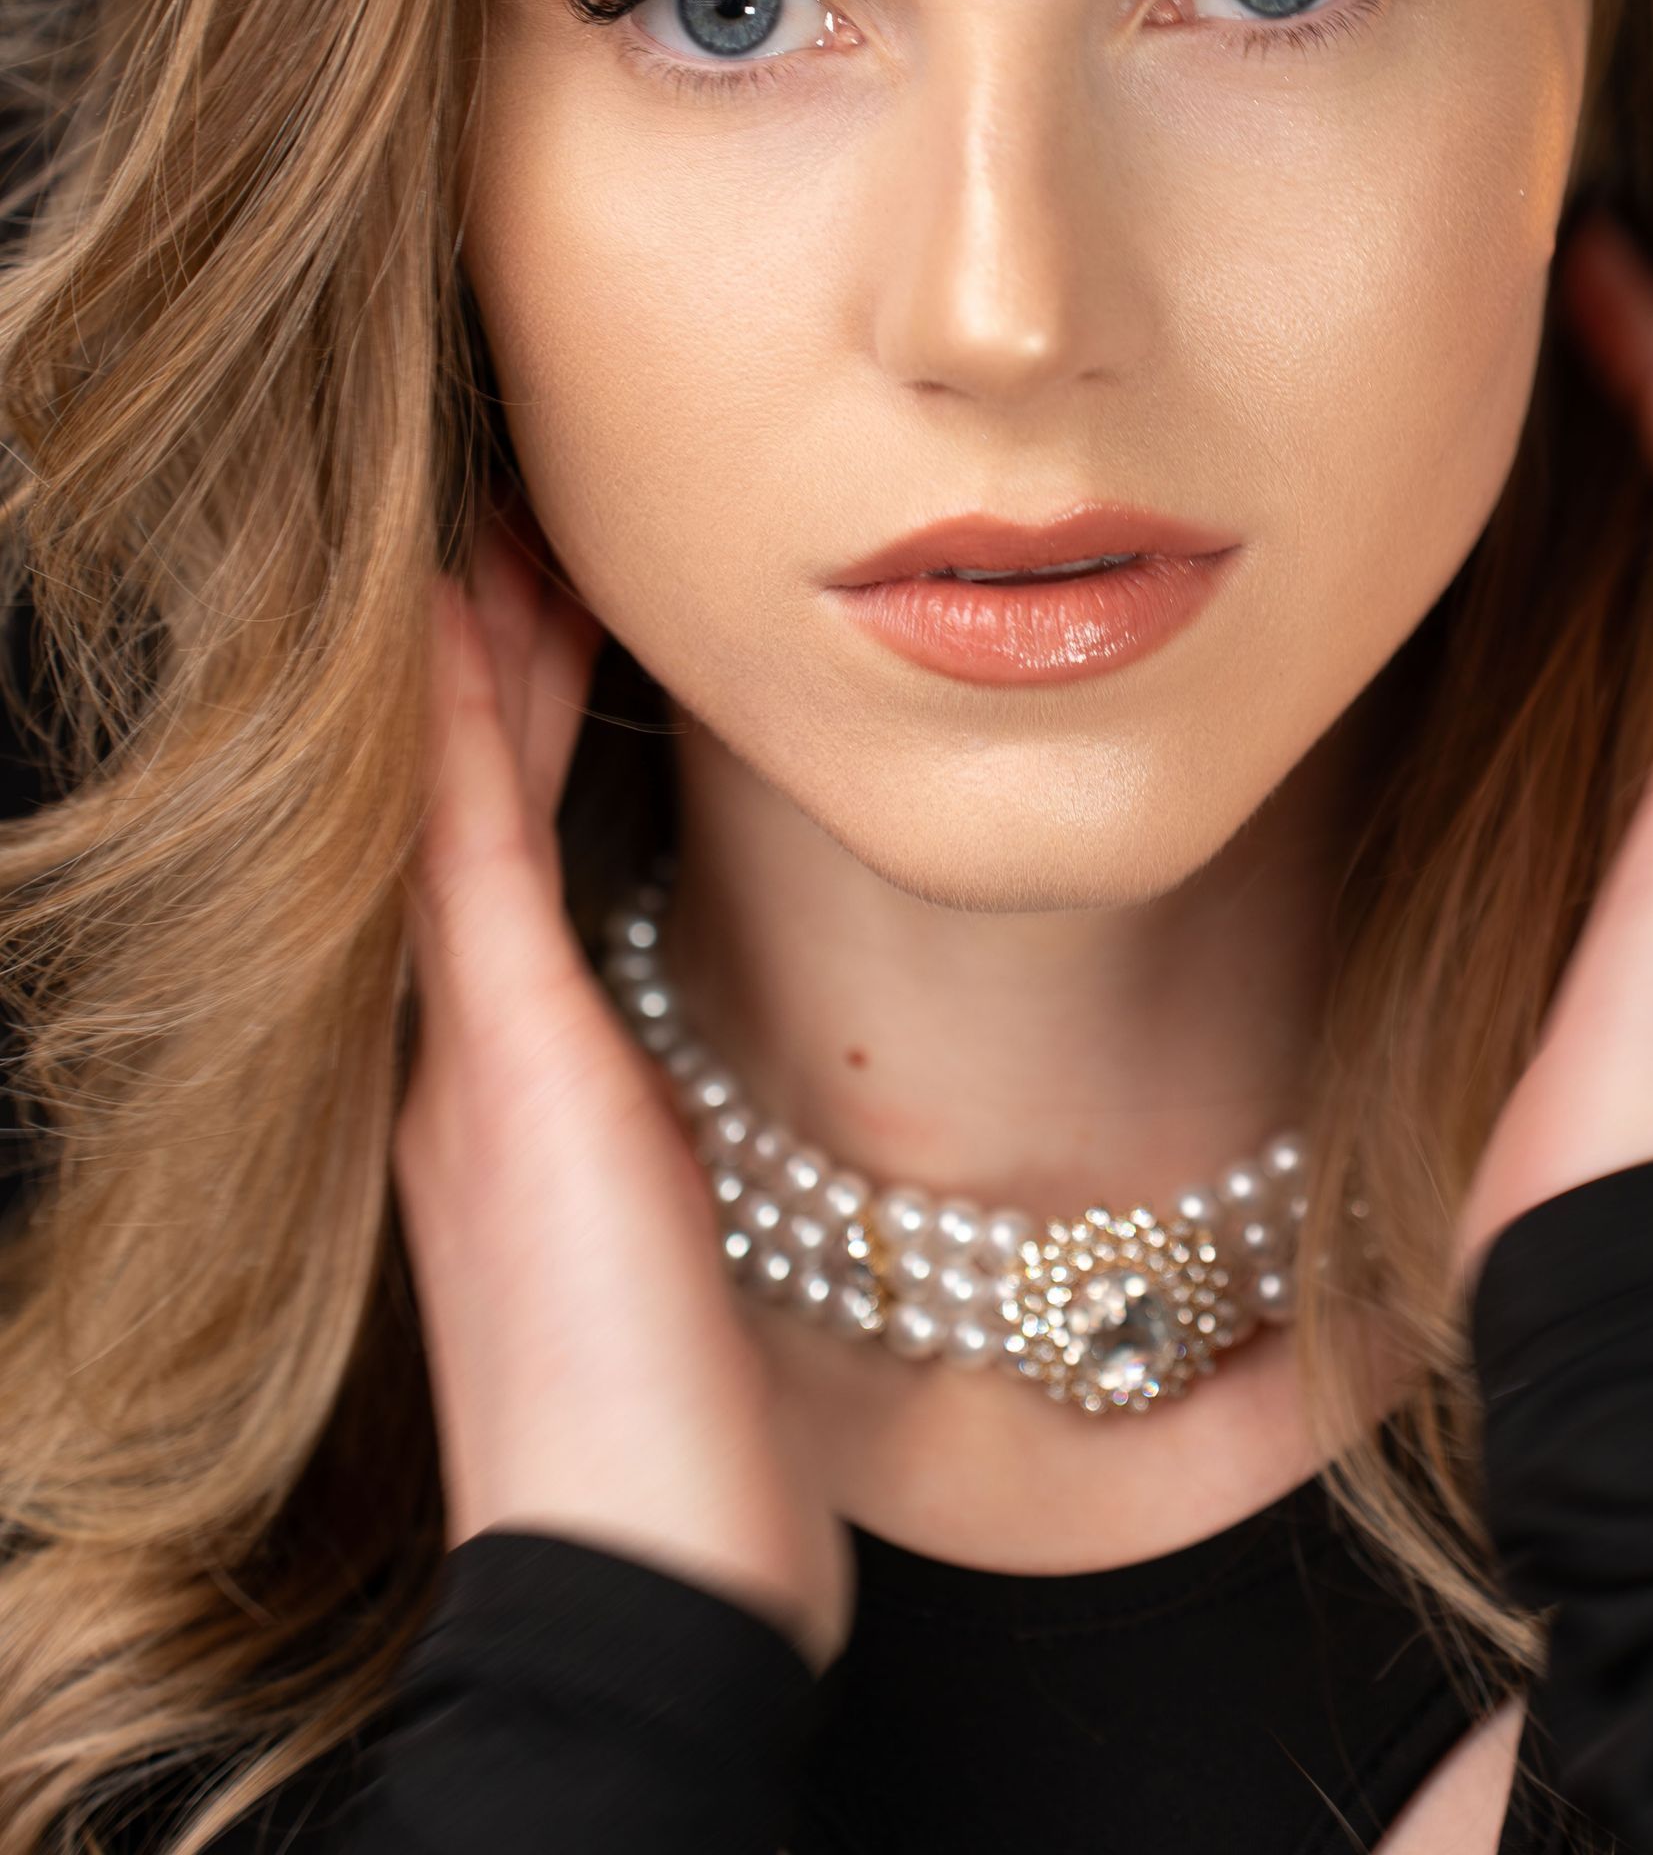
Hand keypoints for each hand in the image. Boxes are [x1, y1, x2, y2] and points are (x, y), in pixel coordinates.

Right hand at [391, 502, 852, 1671]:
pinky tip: (482, 600)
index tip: (550, 610)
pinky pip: (478, 843)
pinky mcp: (517, 1061)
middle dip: (490, 666)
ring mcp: (472, 1056)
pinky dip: (475, 718)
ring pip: (451, 800)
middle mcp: (462, 1061)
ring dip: (475, 654)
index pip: (497, 866)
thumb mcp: (687, 1263)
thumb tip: (748, 1119)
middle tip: (514, 524)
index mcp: (505, 1102)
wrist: (641, 1583)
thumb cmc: (690, 1449)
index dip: (514, 729)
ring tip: (497, 521)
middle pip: (458, 811)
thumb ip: (693, 1158)